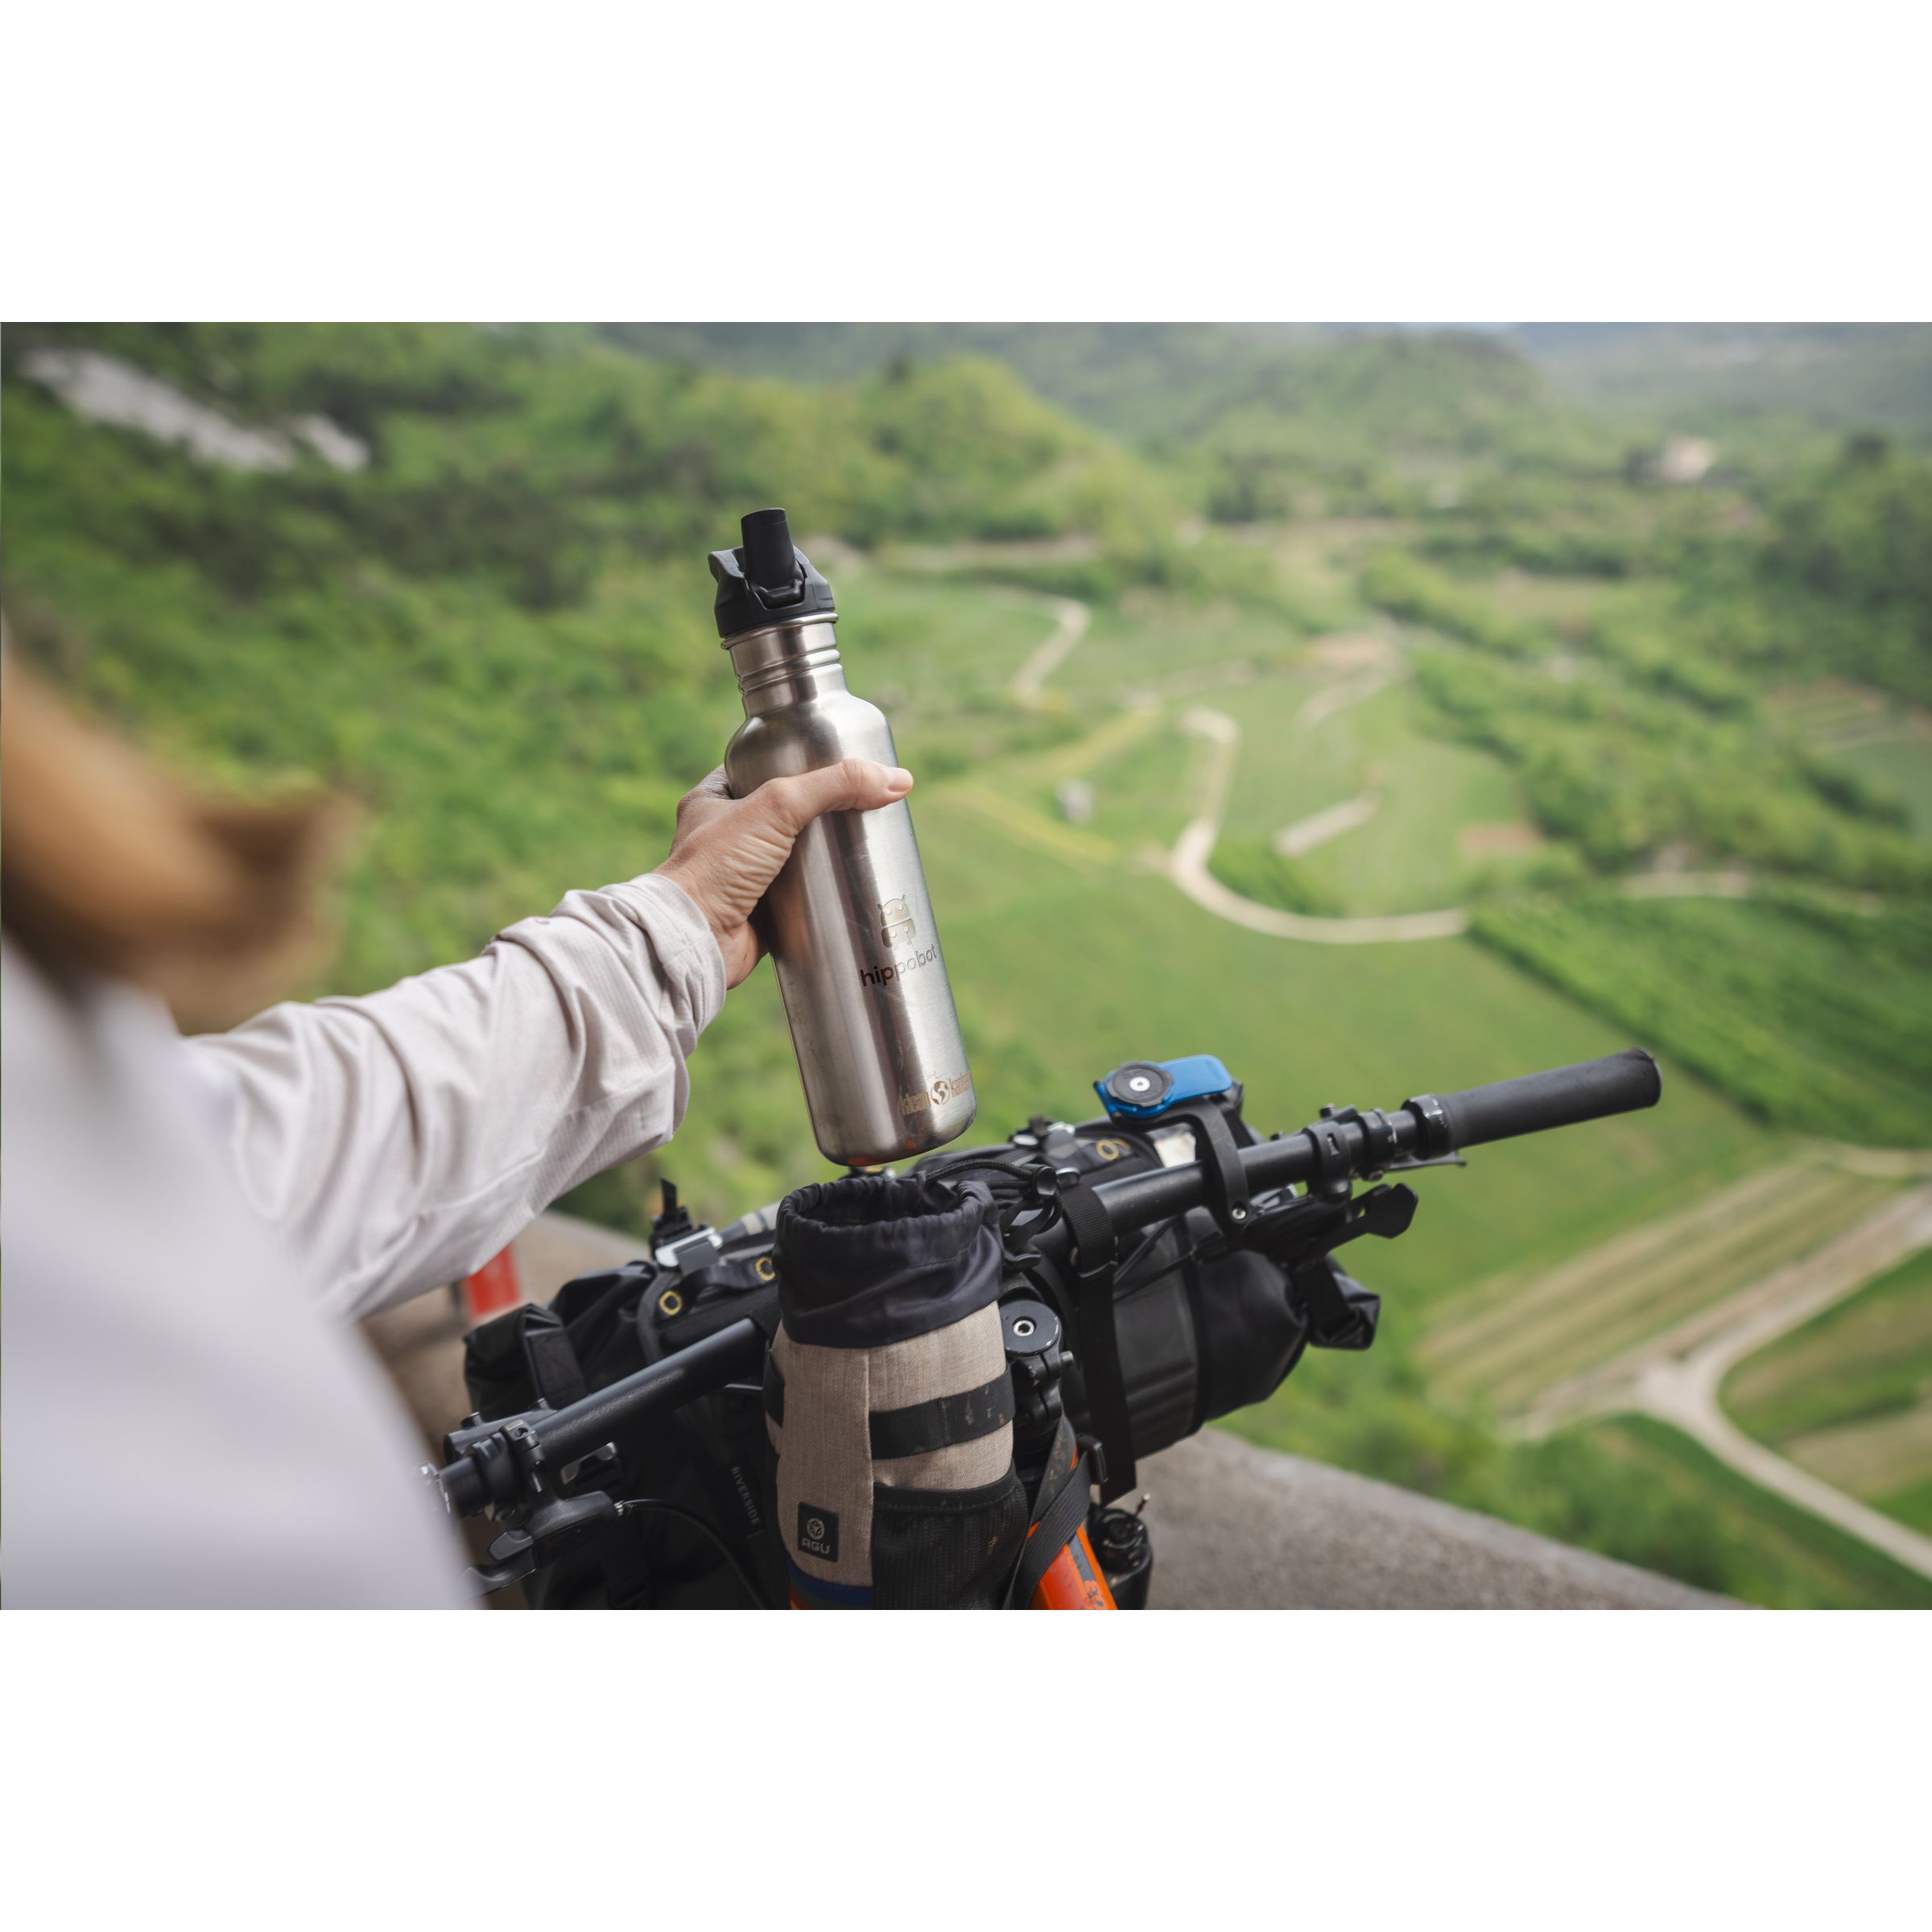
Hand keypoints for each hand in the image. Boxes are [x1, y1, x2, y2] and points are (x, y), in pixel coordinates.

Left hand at [656, 759, 913, 987]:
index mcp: (713, 800)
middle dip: (821, 812)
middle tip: (860, 804)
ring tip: (863, 843)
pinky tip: (849, 888)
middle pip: (786, 814)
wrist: (695, 941)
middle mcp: (724, 838)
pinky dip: (820, 896)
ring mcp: (741, 877)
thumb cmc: (716, 867)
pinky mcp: (759, 914)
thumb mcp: (778, 806)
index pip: (761, 769)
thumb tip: (898, 779)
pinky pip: (797, 899)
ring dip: (823, 856)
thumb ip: (835, 786)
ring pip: (793, 857)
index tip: (835, 763)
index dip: (798, 763)